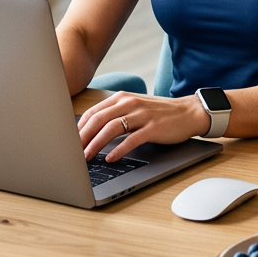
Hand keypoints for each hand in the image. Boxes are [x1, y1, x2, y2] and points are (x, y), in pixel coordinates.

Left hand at [78, 91, 211, 161]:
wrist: (188, 112)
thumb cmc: (159, 113)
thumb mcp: (135, 108)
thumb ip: (116, 114)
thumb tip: (91, 130)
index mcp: (122, 98)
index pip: (93, 111)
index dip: (79, 127)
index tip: (69, 141)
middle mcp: (130, 103)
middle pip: (99, 119)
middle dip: (83, 137)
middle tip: (72, 152)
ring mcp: (142, 115)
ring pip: (112, 128)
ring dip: (96, 144)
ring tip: (86, 157)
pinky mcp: (153, 128)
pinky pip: (132, 139)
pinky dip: (119, 149)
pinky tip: (110, 158)